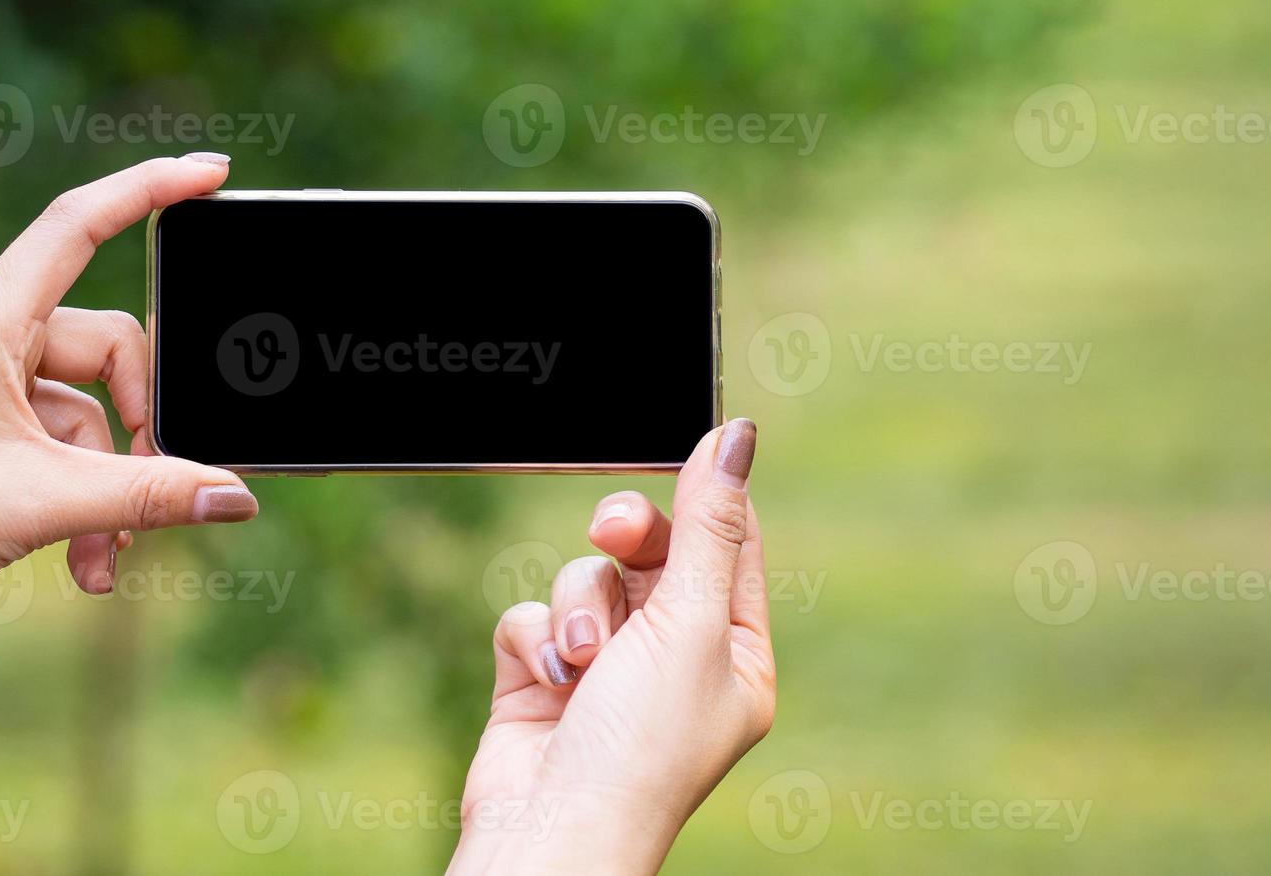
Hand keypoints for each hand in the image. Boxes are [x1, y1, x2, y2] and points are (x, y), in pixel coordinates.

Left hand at [0, 155, 258, 624]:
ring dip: (108, 485)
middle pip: (108, 349)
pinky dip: (77, 497)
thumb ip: (148, 496)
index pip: (78, 226)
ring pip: (86, 412)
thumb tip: (234, 497)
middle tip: (155, 493)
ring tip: (102, 556)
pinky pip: (55, 443)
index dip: (148, 190)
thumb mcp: (38, 505)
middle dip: (141, 429)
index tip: (212, 173)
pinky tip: (81, 560)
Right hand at [449, 419, 772, 874]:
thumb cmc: (638, 748)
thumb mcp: (689, 624)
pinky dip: (536, 641)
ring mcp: (606, 671)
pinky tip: (549, 685)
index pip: (729, 548)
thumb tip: (736, 437)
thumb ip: (706, 525)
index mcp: (732, 655)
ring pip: (587, 577)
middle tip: (612, 531)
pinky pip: (534, 614)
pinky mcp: (542, 679)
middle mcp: (673, 660)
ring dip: (580, 612)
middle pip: (653, 552)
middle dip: (629, 543)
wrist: (549, 833)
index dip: (707, 496)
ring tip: (582, 664)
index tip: (691, 445)